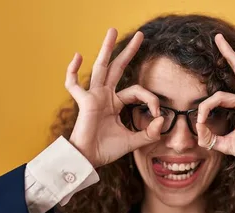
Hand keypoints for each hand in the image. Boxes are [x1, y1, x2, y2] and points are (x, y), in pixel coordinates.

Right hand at [66, 28, 164, 167]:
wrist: (89, 159)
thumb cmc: (106, 150)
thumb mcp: (133, 141)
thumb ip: (149, 134)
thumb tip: (162, 121)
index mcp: (115, 103)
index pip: (137, 92)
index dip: (151, 100)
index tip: (158, 114)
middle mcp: (105, 96)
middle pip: (118, 68)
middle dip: (128, 52)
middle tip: (140, 36)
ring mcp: (94, 96)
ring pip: (101, 67)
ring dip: (106, 48)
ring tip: (112, 30)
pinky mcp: (84, 102)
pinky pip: (73, 84)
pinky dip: (72, 70)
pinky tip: (78, 56)